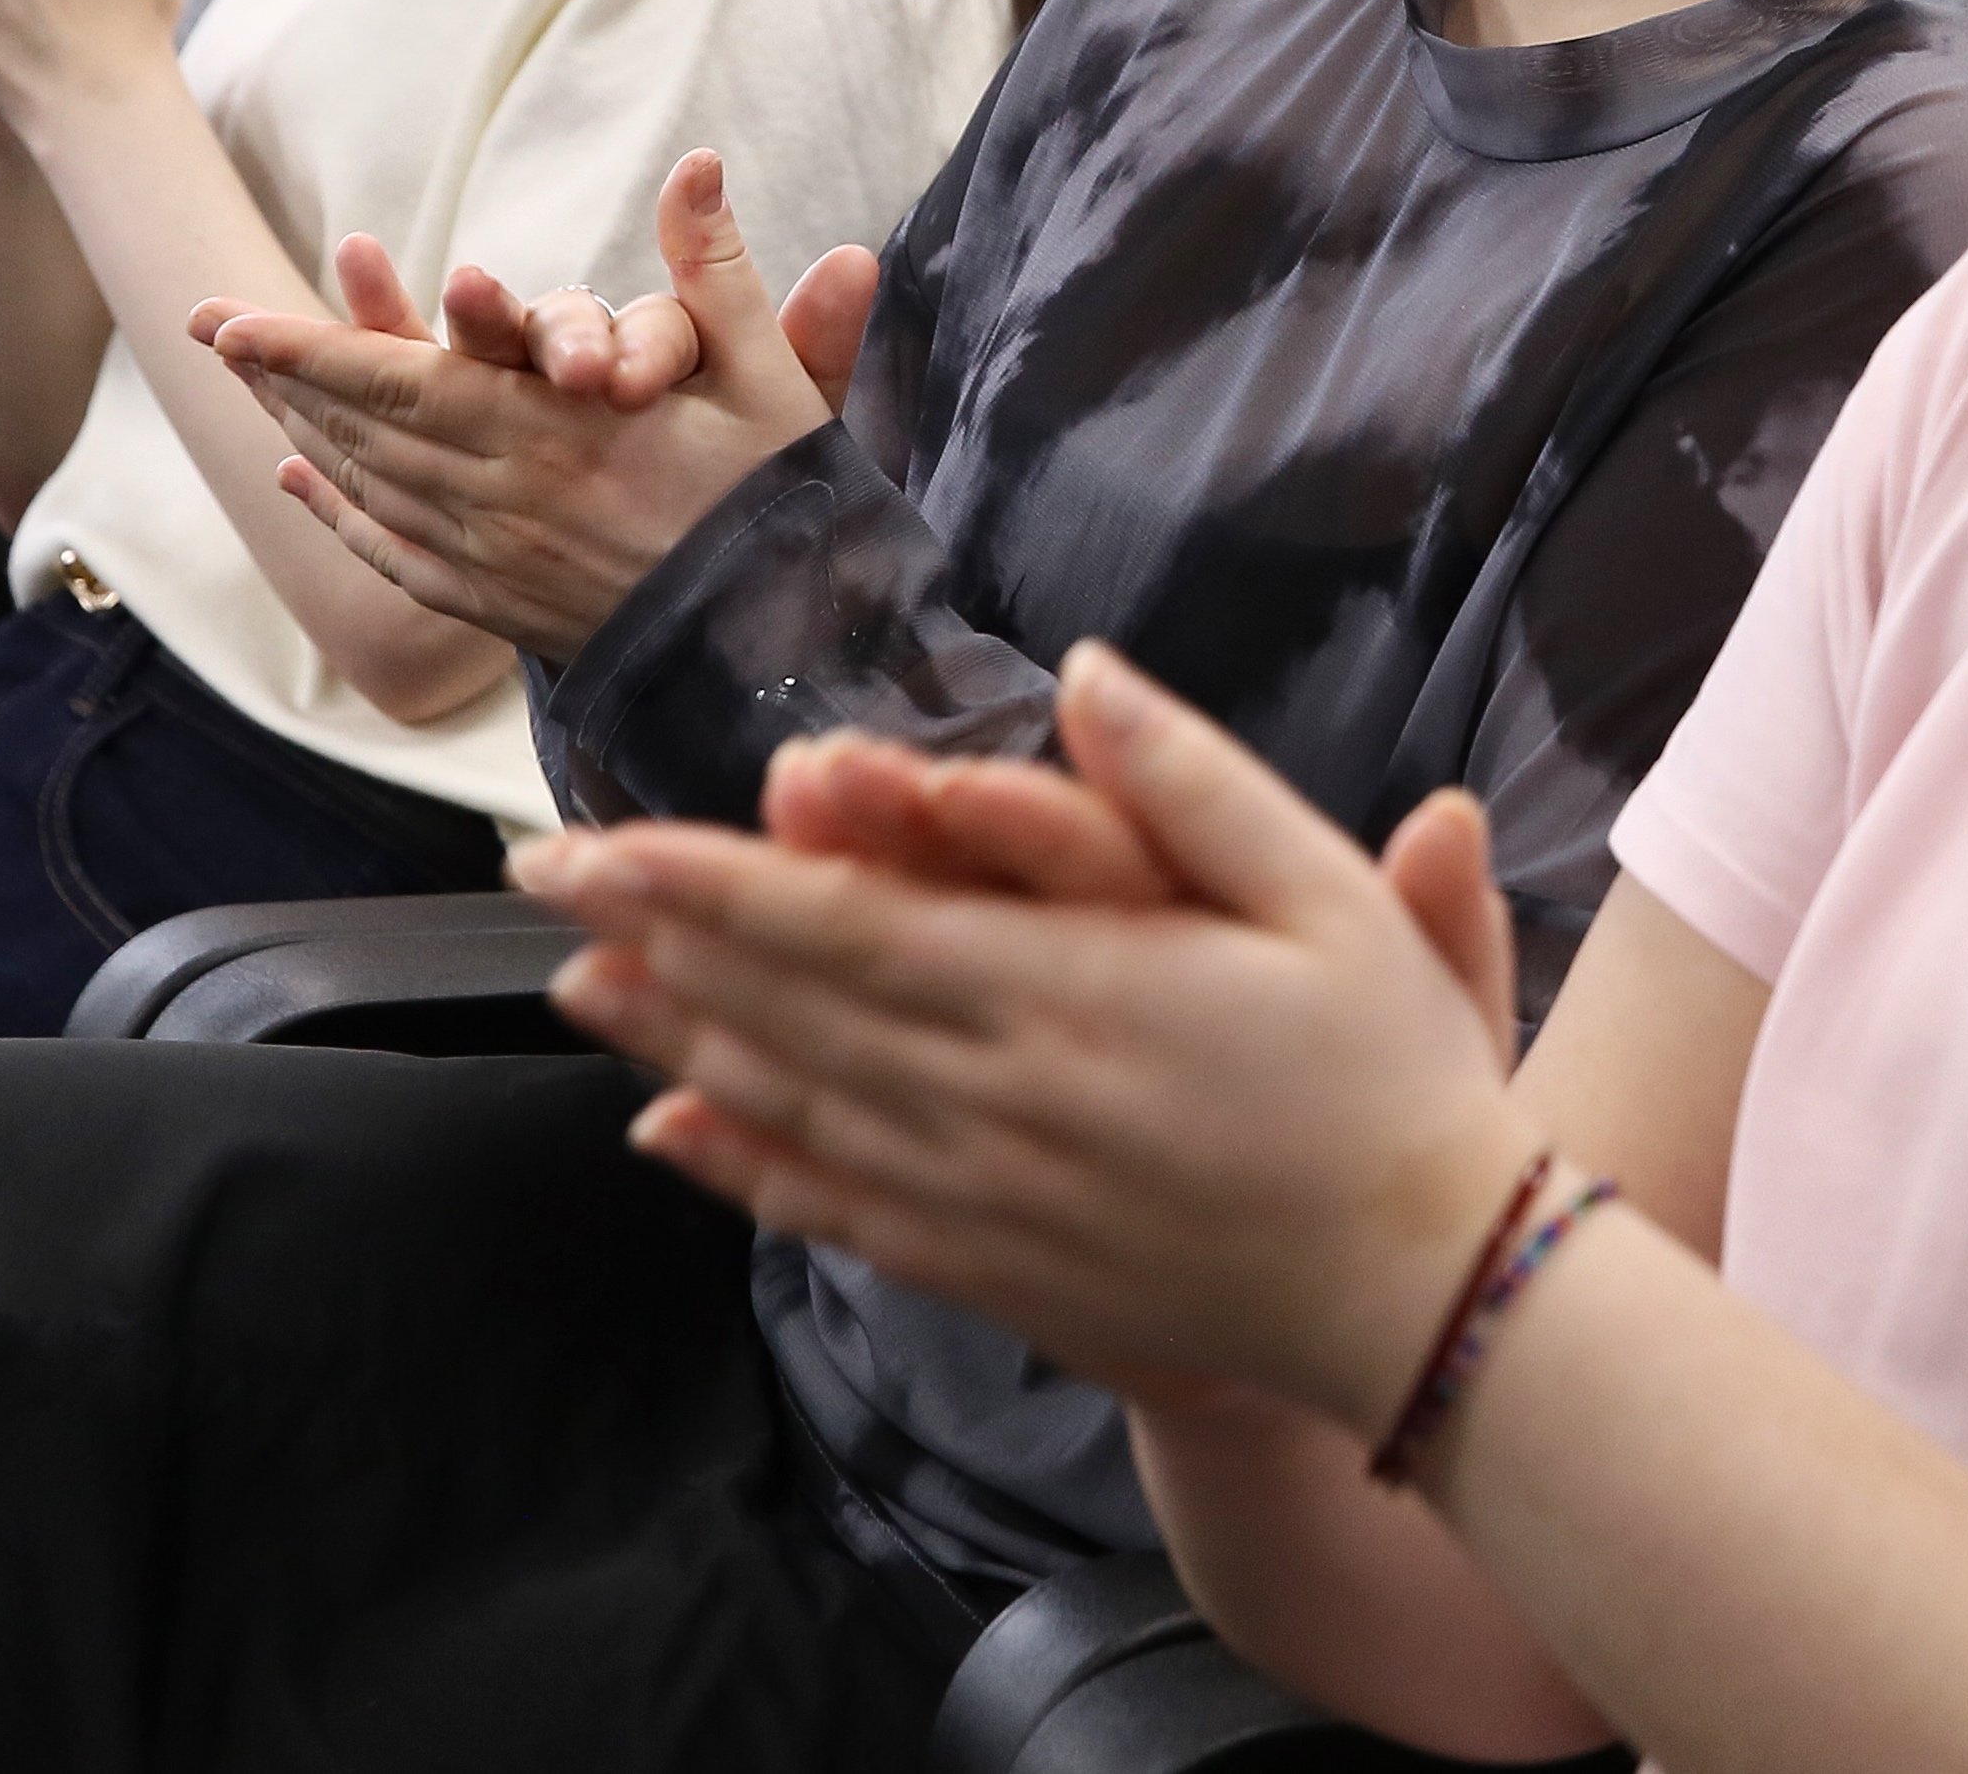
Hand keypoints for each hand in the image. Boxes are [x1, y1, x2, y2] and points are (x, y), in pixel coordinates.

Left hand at [186, 151, 875, 663]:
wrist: (788, 657)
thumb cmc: (785, 511)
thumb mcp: (770, 380)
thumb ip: (719, 272)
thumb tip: (697, 164)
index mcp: (552, 436)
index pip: (396, 382)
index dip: (306, 349)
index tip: (229, 321)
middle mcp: (503, 499)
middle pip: (362, 430)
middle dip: (281, 376)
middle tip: (210, 328)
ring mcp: (496, 560)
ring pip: (371, 488)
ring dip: (302, 431)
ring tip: (249, 385)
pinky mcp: (504, 605)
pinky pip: (397, 557)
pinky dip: (341, 518)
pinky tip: (302, 485)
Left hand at [521, 641, 1536, 1424]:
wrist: (1427, 1297)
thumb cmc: (1394, 1079)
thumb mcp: (1327, 895)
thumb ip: (1194, 782)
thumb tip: (1084, 669)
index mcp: (1072, 990)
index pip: (840, 923)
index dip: (704, 880)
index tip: (600, 839)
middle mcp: (1000, 1099)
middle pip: (785, 1009)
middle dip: (654, 939)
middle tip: (539, 884)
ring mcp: (990, 1197)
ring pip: (793, 1106)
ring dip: (674, 1039)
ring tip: (576, 985)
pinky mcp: (1002, 1269)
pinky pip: (844, 1211)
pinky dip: (748, 1170)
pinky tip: (678, 1135)